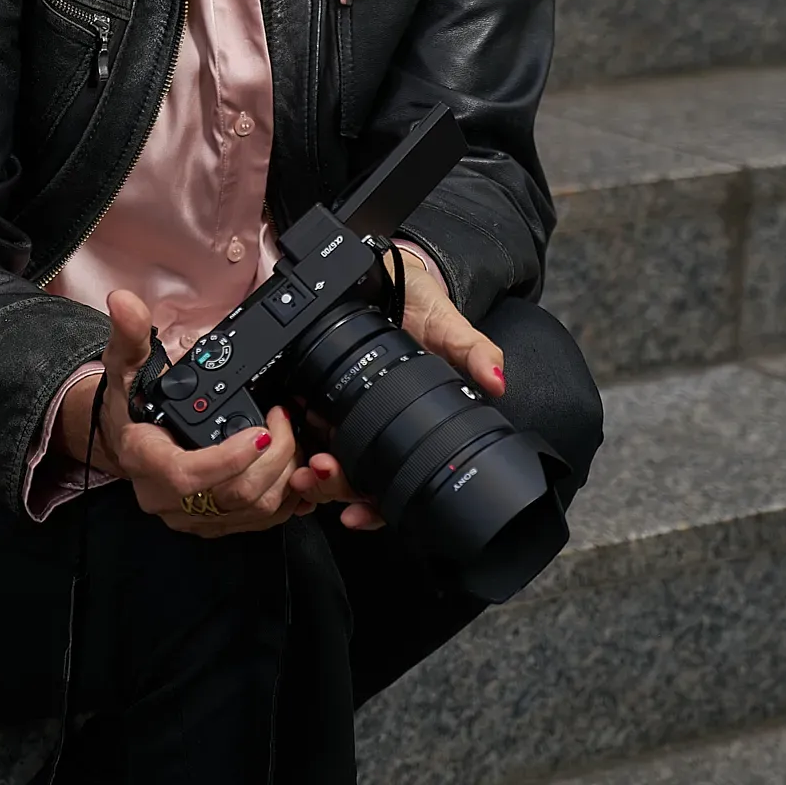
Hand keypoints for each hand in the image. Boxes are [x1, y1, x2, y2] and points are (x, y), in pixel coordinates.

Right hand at [53, 289, 317, 537]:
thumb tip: (124, 302)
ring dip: (285, 475)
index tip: (261, 431)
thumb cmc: (131, 406)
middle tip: (283, 419)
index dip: (228, 460)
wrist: (129, 441)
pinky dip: (286, 496)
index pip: (186, 476)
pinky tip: (292, 465)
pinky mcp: (215, 524)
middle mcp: (167, 498)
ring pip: (253, 512)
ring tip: (291, 436)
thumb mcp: (126, 366)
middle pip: (232, 496)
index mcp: (144, 461)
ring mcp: (193, 517)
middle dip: (273, 458)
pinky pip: (260, 522)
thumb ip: (130, 334)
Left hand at [290, 251, 505, 530]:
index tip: (356, 513)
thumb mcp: (451, 325)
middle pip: (353, 480)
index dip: (377, 506)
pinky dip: (293, 439)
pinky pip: (302, 429)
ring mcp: (345, 413)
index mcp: (408, 424)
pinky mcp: (318, 392)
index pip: (394, 482)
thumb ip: (474, 351)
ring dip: (310, 472)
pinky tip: (288, 435)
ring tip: (301, 466)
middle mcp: (375, 427)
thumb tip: (497, 381)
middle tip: (319, 475)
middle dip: (332, 488)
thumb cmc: (422, 305)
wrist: (388, 271)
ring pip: (324, 462)